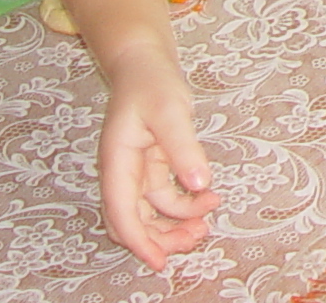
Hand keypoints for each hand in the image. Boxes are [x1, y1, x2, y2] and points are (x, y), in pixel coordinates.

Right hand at [93, 48, 216, 269]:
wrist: (144, 62)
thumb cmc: (152, 82)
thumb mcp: (170, 110)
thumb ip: (183, 147)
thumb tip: (198, 183)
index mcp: (117, 161)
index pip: (121, 212)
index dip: (138, 242)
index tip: (160, 262)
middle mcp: (121, 172)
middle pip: (132, 221)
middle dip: (161, 238)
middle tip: (197, 238)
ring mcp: (134, 171)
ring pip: (149, 213)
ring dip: (175, 224)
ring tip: (207, 223)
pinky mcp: (150, 167)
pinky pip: (162, 198)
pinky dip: (183, 205)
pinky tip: (208, 198)